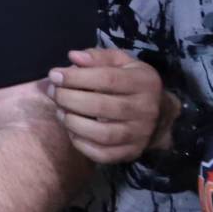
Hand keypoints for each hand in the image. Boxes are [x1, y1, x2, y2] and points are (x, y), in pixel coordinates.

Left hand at [45, 48, 176, 163]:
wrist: (159, 113)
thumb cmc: (131, 81)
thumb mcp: (121, 62)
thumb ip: (98, 57)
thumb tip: (73, 57)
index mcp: (144, 82)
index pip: (107, 79)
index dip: (77, 77)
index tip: (54, 75)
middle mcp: (146, 109)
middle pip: (101, 106)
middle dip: (69, 98)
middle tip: (53, 92)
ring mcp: (140, 134)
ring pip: (102, 134)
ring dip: (73, 122)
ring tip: (60, 111)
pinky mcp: (132, 152)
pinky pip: (103, 154)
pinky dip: (82, 144)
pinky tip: (71, 130)